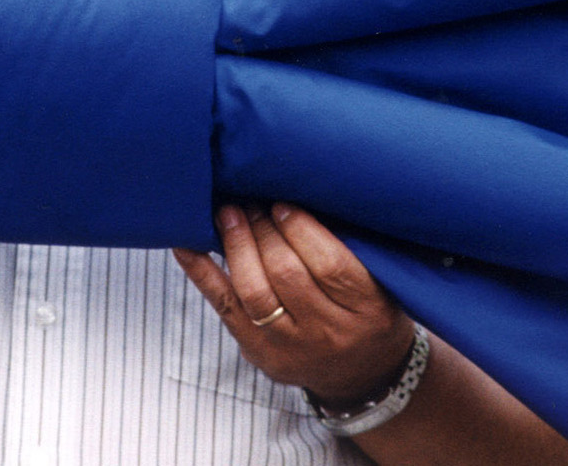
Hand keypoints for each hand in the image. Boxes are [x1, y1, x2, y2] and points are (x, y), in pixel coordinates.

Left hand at [174, 203, 412, 406]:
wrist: (362, 375)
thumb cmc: (369, 311)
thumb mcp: (380, 280)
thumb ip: (348, 245)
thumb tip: (294, 193)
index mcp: (368, 309)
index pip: (330, 265)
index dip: (301, 229)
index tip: (283, 202)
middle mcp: (329, 332)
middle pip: (287, 275)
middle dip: (263, 230)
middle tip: (251, 199)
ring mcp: (290, 347)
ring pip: (253, 292)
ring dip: (236, 245)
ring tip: (229, 213)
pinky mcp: (258, 350)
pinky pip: (224, 306)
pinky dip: (201, 272)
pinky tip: (186, 244)